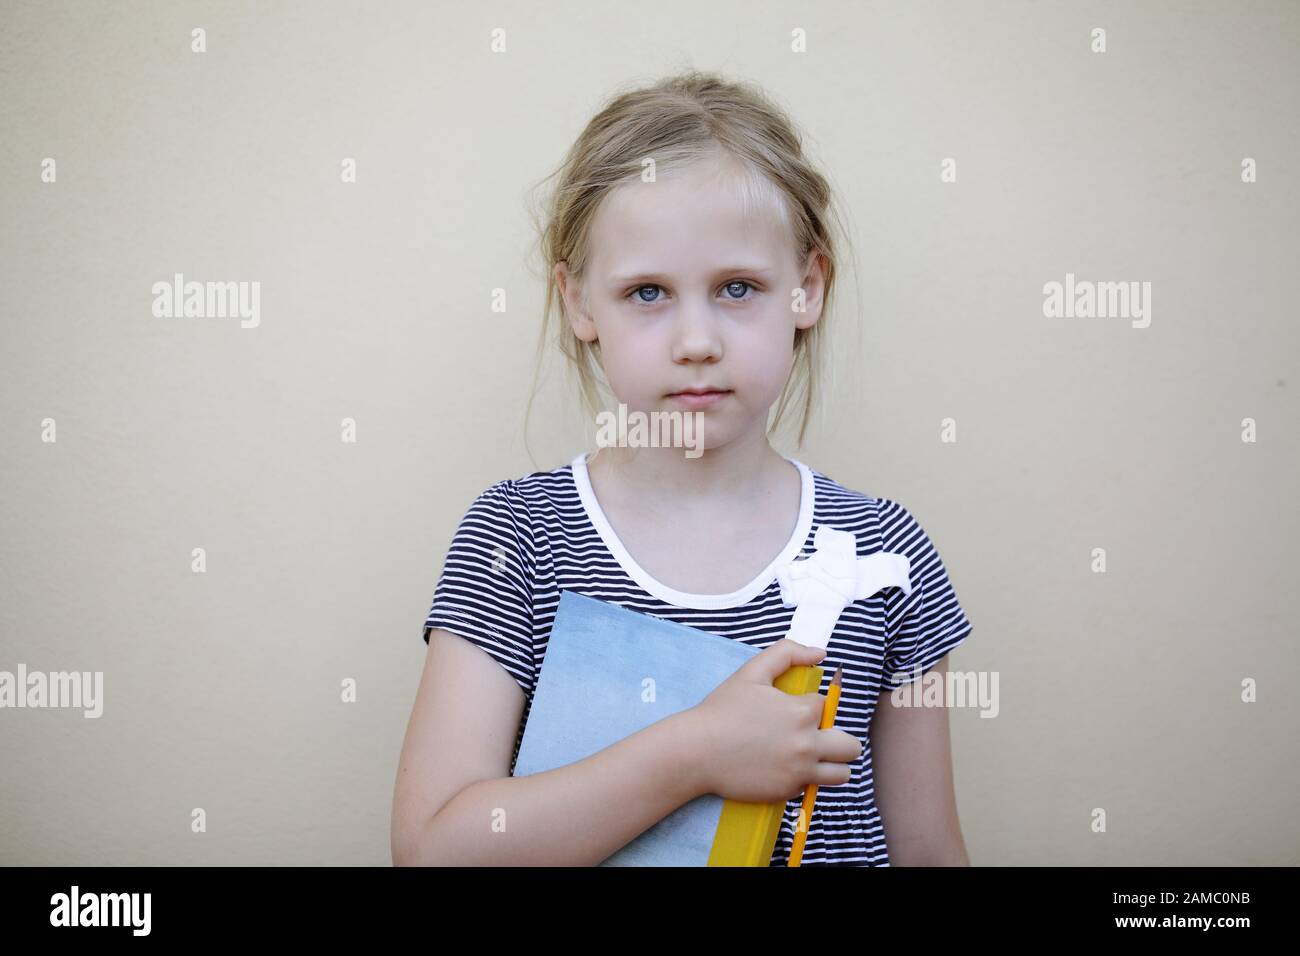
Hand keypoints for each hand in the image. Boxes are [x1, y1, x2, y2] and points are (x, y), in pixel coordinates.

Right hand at [685, 639, 861, 803]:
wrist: (696, 751)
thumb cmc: (722, 709)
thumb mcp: (752, 671)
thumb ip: (787, 653)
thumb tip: (820, 653)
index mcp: (803, 712)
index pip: (827, 707)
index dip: (812, 706)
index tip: (793, 709)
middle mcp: (807, 744)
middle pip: (850, 746)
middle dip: (838, 739)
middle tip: (816, 736)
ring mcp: (799, 772)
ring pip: (842, 774)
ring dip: (832, 764)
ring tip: (811, 757)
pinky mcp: (787, 792)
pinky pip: (811, 788)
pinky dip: (803, 779)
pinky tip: (782, 769)